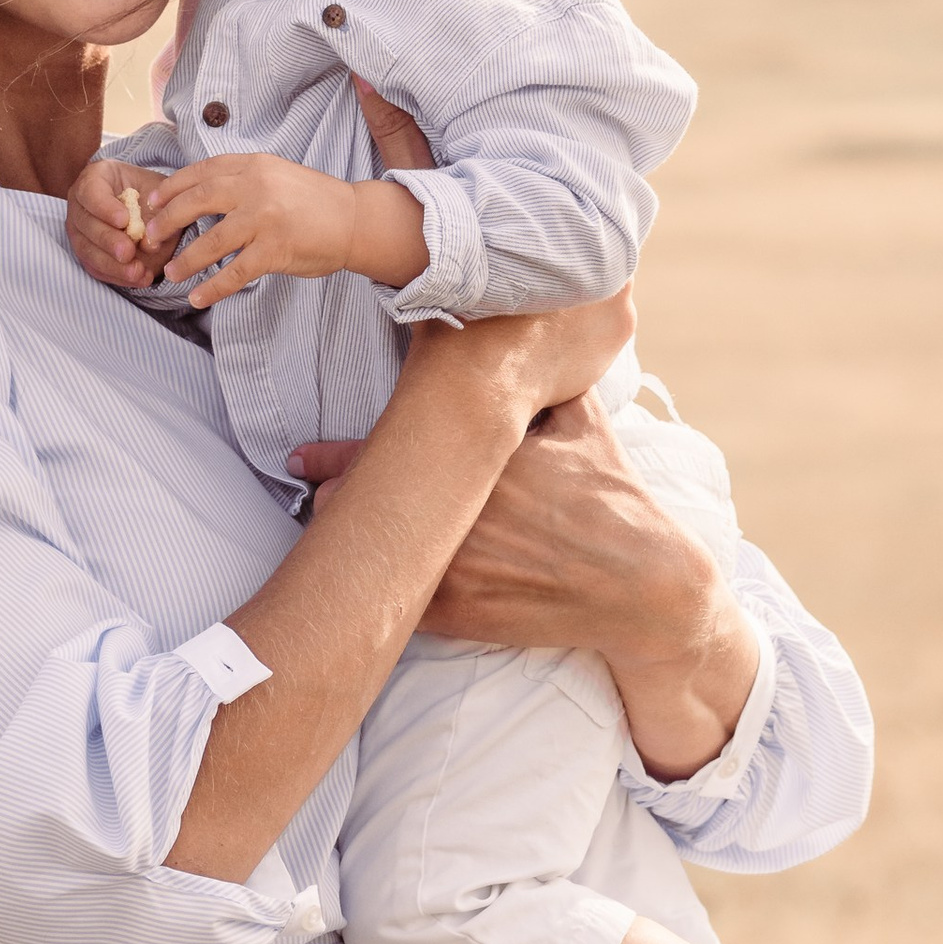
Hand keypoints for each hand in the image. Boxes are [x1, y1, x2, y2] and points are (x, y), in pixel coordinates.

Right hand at [66, 150, 160, 290]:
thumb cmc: (151, 193)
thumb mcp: (159, 194)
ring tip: (137, 272)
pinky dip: (117, 276)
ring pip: (87, 250)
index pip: (91, 191)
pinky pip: (95, 268)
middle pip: (86, 224)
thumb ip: (155, 213)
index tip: (124, 220)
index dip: (105, 208)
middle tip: (128, 253)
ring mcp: (79, 230)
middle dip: (108, 241)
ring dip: (112, 265)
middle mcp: (80, 203)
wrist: (149, 205)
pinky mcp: (86, 252)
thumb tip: (148, 244)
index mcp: (95, 177)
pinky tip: (138, 279)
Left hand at [138, 152, 422, 306]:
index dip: (172, 188)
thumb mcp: (276, 175)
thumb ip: (242, 182)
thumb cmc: (315, 201)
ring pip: (211, 241)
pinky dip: (212, 288)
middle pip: (197, 201)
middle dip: (168, 221)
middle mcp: (256, 187)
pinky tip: (197, 297)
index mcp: (254, 166)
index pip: (201, 172)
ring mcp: (265, 219)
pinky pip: (235, 272)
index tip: (152, 203)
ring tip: (170, 273)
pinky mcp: (275, 250)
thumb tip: (200, 198)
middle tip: (151, 238)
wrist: (356, 219)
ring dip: (186, 260)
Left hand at [291, 322, 760, 778]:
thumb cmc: (613, 496)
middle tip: (311, 489)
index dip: (331, 457)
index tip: (301, 459)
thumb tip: (523, 326)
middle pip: (358, 504)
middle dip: (334, 495)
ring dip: (353, 545)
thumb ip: (541, 378)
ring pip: (369, 555)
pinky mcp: (457, 617)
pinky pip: (397, 604)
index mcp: (481, 456)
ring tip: (337, 537)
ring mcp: (453, 569)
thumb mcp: (580, 422)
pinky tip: (372, 584)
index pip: (383, 452)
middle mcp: (460, 510)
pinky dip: (383, 593)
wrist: (642, 582)